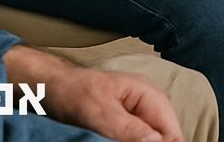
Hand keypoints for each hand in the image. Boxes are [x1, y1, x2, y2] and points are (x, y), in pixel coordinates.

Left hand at [3, 45, 181, 141]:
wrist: (52, 87)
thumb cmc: (74, 93)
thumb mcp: (100, 113)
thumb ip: (129, 128)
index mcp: (147, 94)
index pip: (171, 129)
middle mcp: (148, 103)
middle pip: (166, 135)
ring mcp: (139, 114)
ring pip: (154, 139)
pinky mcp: (128, 124)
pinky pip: (140, 139)